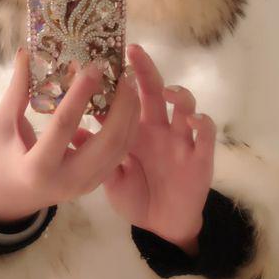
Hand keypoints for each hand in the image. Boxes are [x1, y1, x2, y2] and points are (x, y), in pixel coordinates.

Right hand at [0, 47, 139, 223]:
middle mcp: (67, 180)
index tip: (93, 67)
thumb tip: (27, 53)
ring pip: (120, 149)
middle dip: (121, 107)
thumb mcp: (1, 125)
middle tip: (123, 75)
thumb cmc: (2, 158)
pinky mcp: (97, 183)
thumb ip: (17, 91)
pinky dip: (126, 127)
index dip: (79, 95)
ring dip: (129, 115)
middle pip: (107, 142)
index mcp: (38, 167)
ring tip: (128, 84)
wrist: (11, 197)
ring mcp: (86, 185)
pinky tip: (125, 103)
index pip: (64, 126)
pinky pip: (119, 154)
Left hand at [70, 43, 215, 252]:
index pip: (128, 97)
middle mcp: (159, 128)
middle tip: (133, 51)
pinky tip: (191, 121)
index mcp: (136, 130)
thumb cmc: (136, 197)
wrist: (162, 227)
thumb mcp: (110, 176)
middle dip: (146, 70)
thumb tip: (72, 133)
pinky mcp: (200, 157)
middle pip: (155, 91)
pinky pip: (206, 136)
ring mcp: (181, 140)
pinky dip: (202, 124)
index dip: (119, 79)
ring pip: (186, 106)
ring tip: (166, 91)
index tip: (103, 58)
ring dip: (179, 93)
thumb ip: (96, 154)